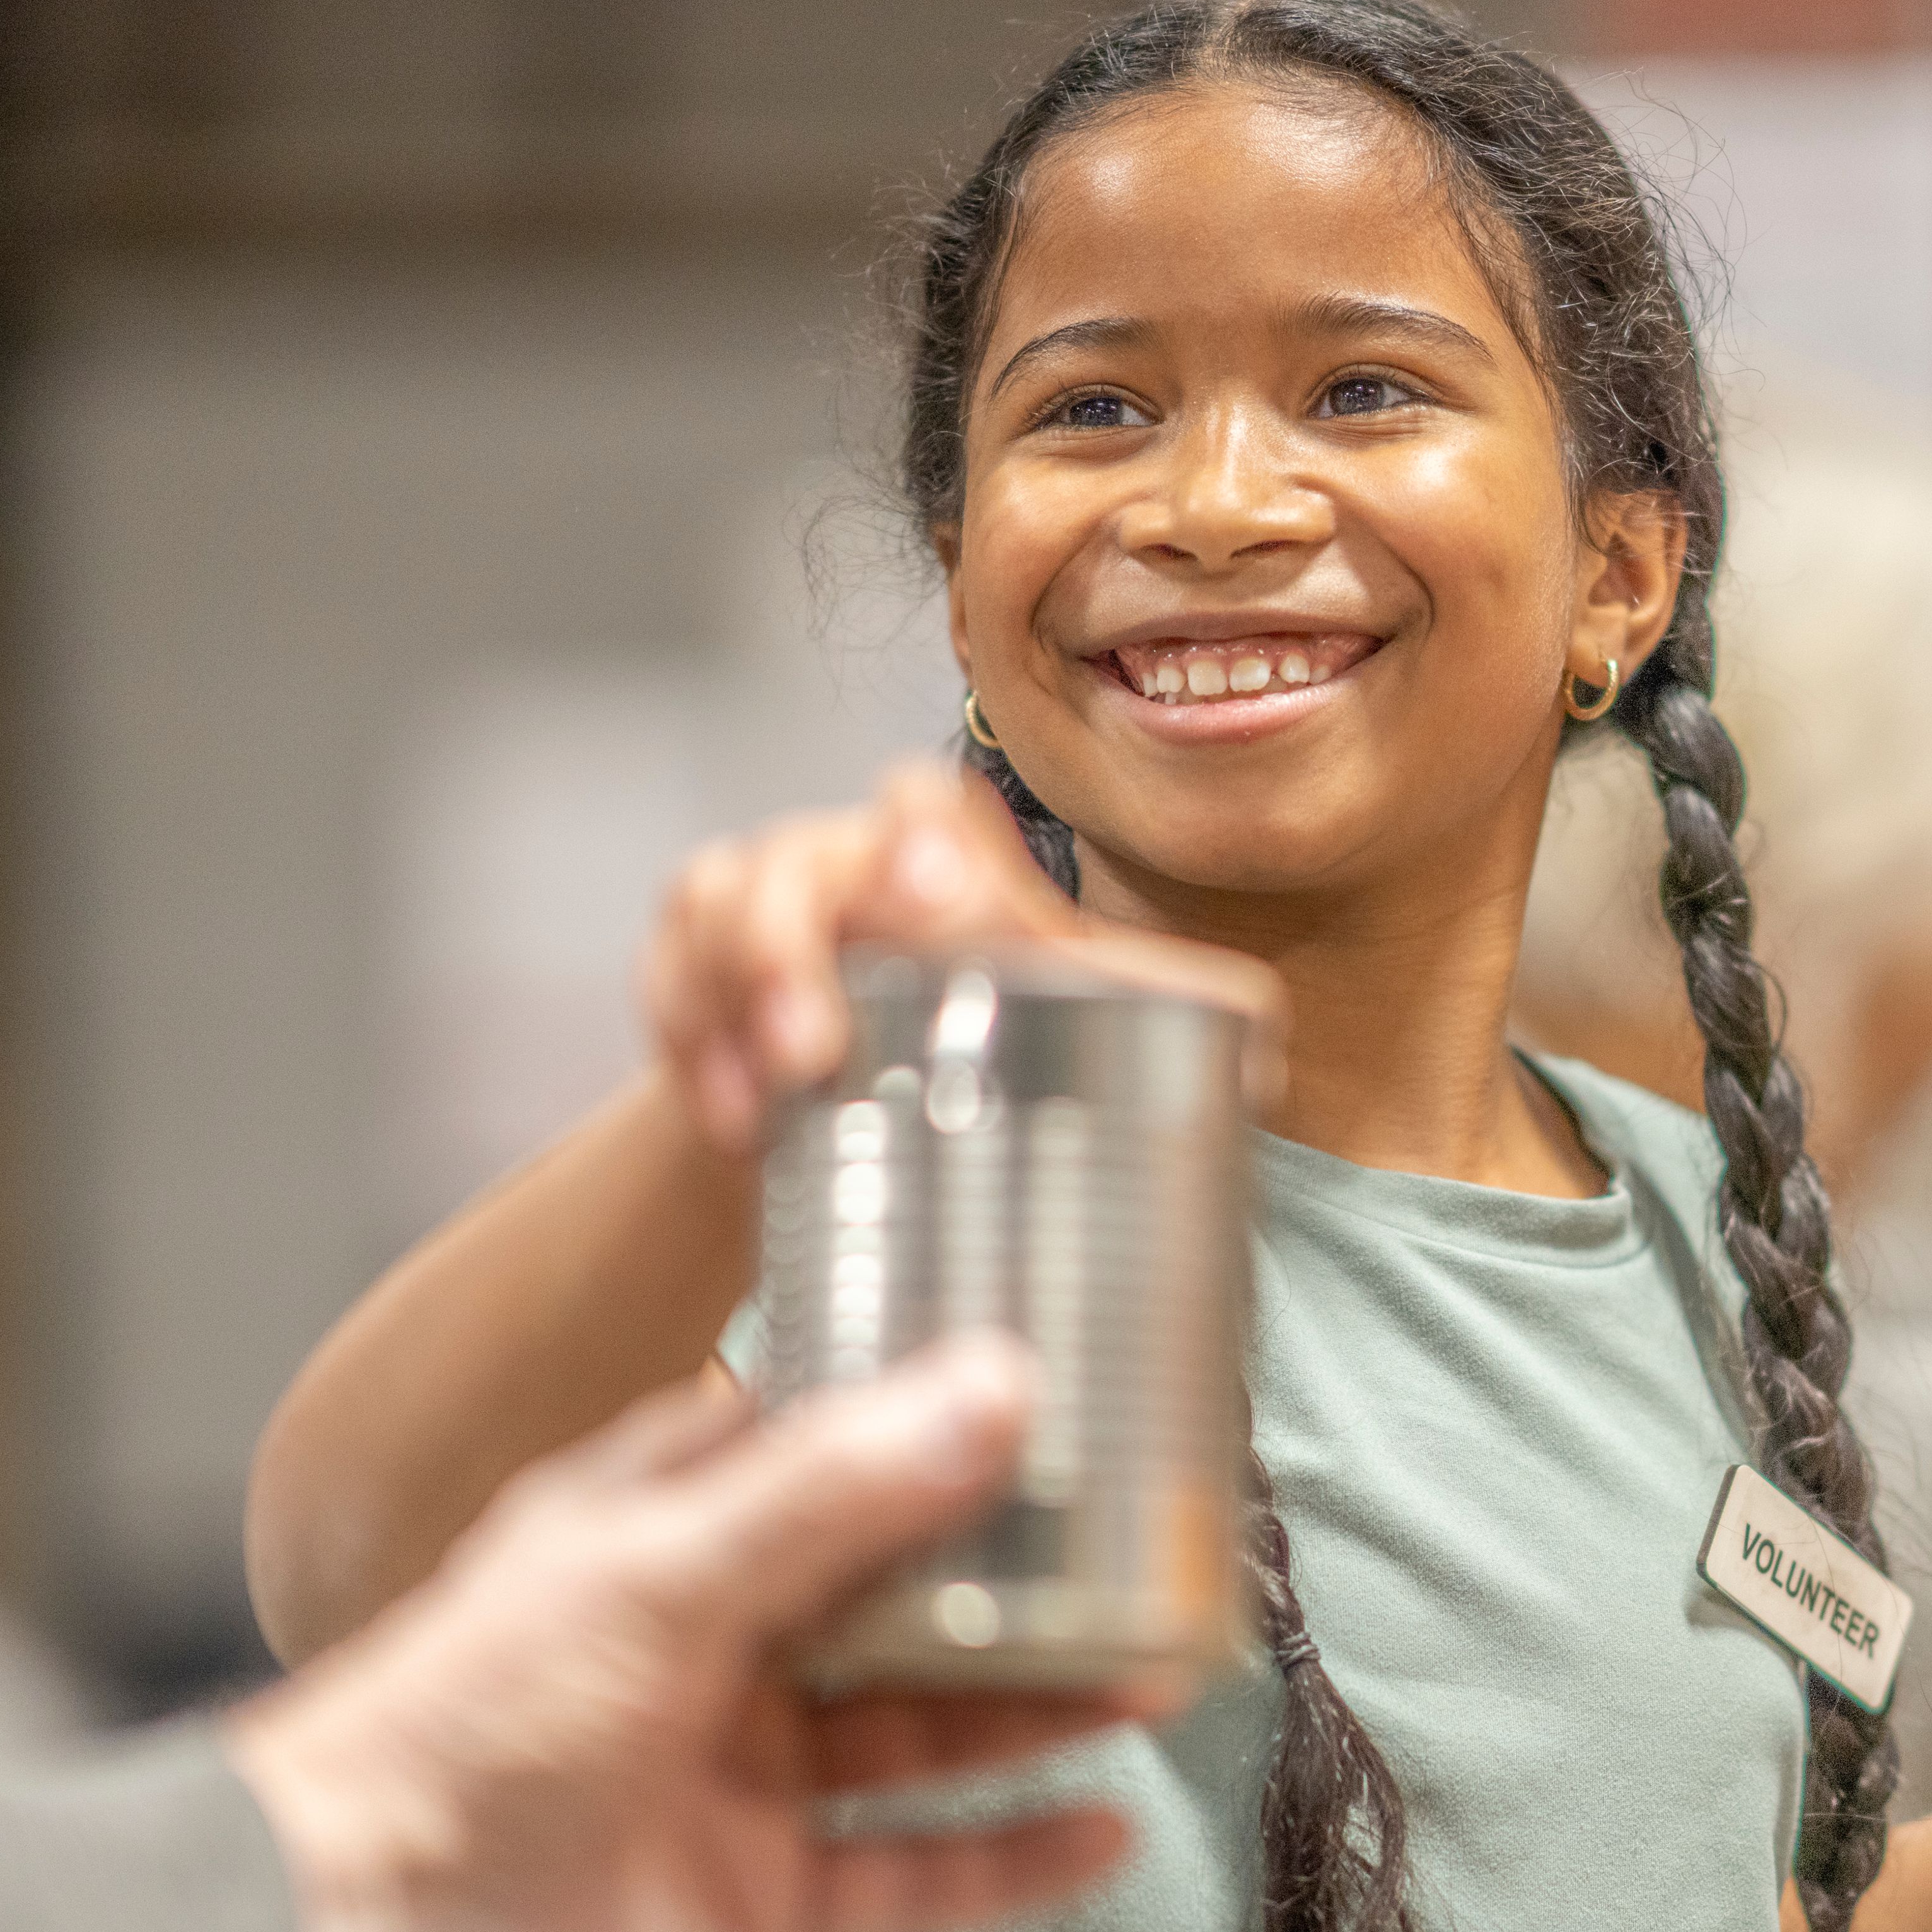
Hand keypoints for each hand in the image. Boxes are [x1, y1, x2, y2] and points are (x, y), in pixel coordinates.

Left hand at [225, 1338, 1156, 1931]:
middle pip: (891, 1598)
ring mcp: (732, 1781)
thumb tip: (991, 1383)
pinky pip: (908, 1878)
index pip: (812, 1450)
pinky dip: (1006, 1860)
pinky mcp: (752, 1905)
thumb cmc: (459, 1731)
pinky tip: (1101, 1829)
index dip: (922, 1419)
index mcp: (656, 1537)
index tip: (1050, 1386)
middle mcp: (704, 1649)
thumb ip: (833, 1491)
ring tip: (1158, 1672)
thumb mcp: (656, 1576)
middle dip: (1015, 1577)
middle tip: (1143, 1543)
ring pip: (918, 1733)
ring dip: (1035, 1707)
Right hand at [641, 763, 1287, 1156]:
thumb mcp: (1068, 1030)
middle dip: (797, 939)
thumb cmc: (977, 1055)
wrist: (850, 1116)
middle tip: (817, 1043)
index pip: (929, 809)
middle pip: (805, 855)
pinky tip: (732, 1122)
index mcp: (949, 867)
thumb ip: (1148, 1023)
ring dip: (737, 1001)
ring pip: (721, 902)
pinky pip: (665, 979)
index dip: (928, 842)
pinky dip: (690, 1049)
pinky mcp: (684, 964)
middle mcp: (849, 865)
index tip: (941, 909)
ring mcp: (758, 905)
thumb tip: (1266, 1062)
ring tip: (775, 1093)